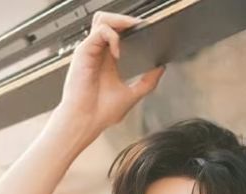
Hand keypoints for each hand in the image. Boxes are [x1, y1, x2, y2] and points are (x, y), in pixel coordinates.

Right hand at [57, 11, 165, 139]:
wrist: (86, 122)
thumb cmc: (101, 113)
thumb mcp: (132, 95)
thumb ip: (148, 82)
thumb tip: (161, 68)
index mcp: (108, 60)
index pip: (118, 33)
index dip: (131, 28)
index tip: (147, 32)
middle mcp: (98, 53)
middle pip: (109, 21)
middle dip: (126, 20)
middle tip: (142, 27)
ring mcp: (91, 51)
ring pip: (103, 19)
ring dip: (119, 21)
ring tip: (132, 31)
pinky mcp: (84, 51)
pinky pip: (100, 31)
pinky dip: (113, 37)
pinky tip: (118, 53)